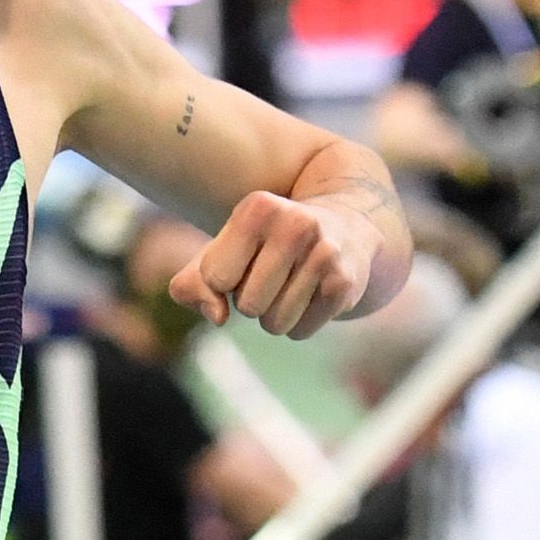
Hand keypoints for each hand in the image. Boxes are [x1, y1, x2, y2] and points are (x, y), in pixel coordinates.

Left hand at [167, 191, 375, 339]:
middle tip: (269, 275)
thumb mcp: (223, 248)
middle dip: (250, 301)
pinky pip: (300, 332)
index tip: (243, 259)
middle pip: (247, 305)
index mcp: (257, 208)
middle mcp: (295, 225)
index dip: (223, 278)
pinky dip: (298, 323)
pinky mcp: (345, 284)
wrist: (346, 223)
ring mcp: (325, 254)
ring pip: (274, 324)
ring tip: (289, 284)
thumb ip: (192, 283)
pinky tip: (311, 293)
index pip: (215, 277)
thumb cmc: (265, 243)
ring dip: (273, 315)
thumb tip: (217, 317)